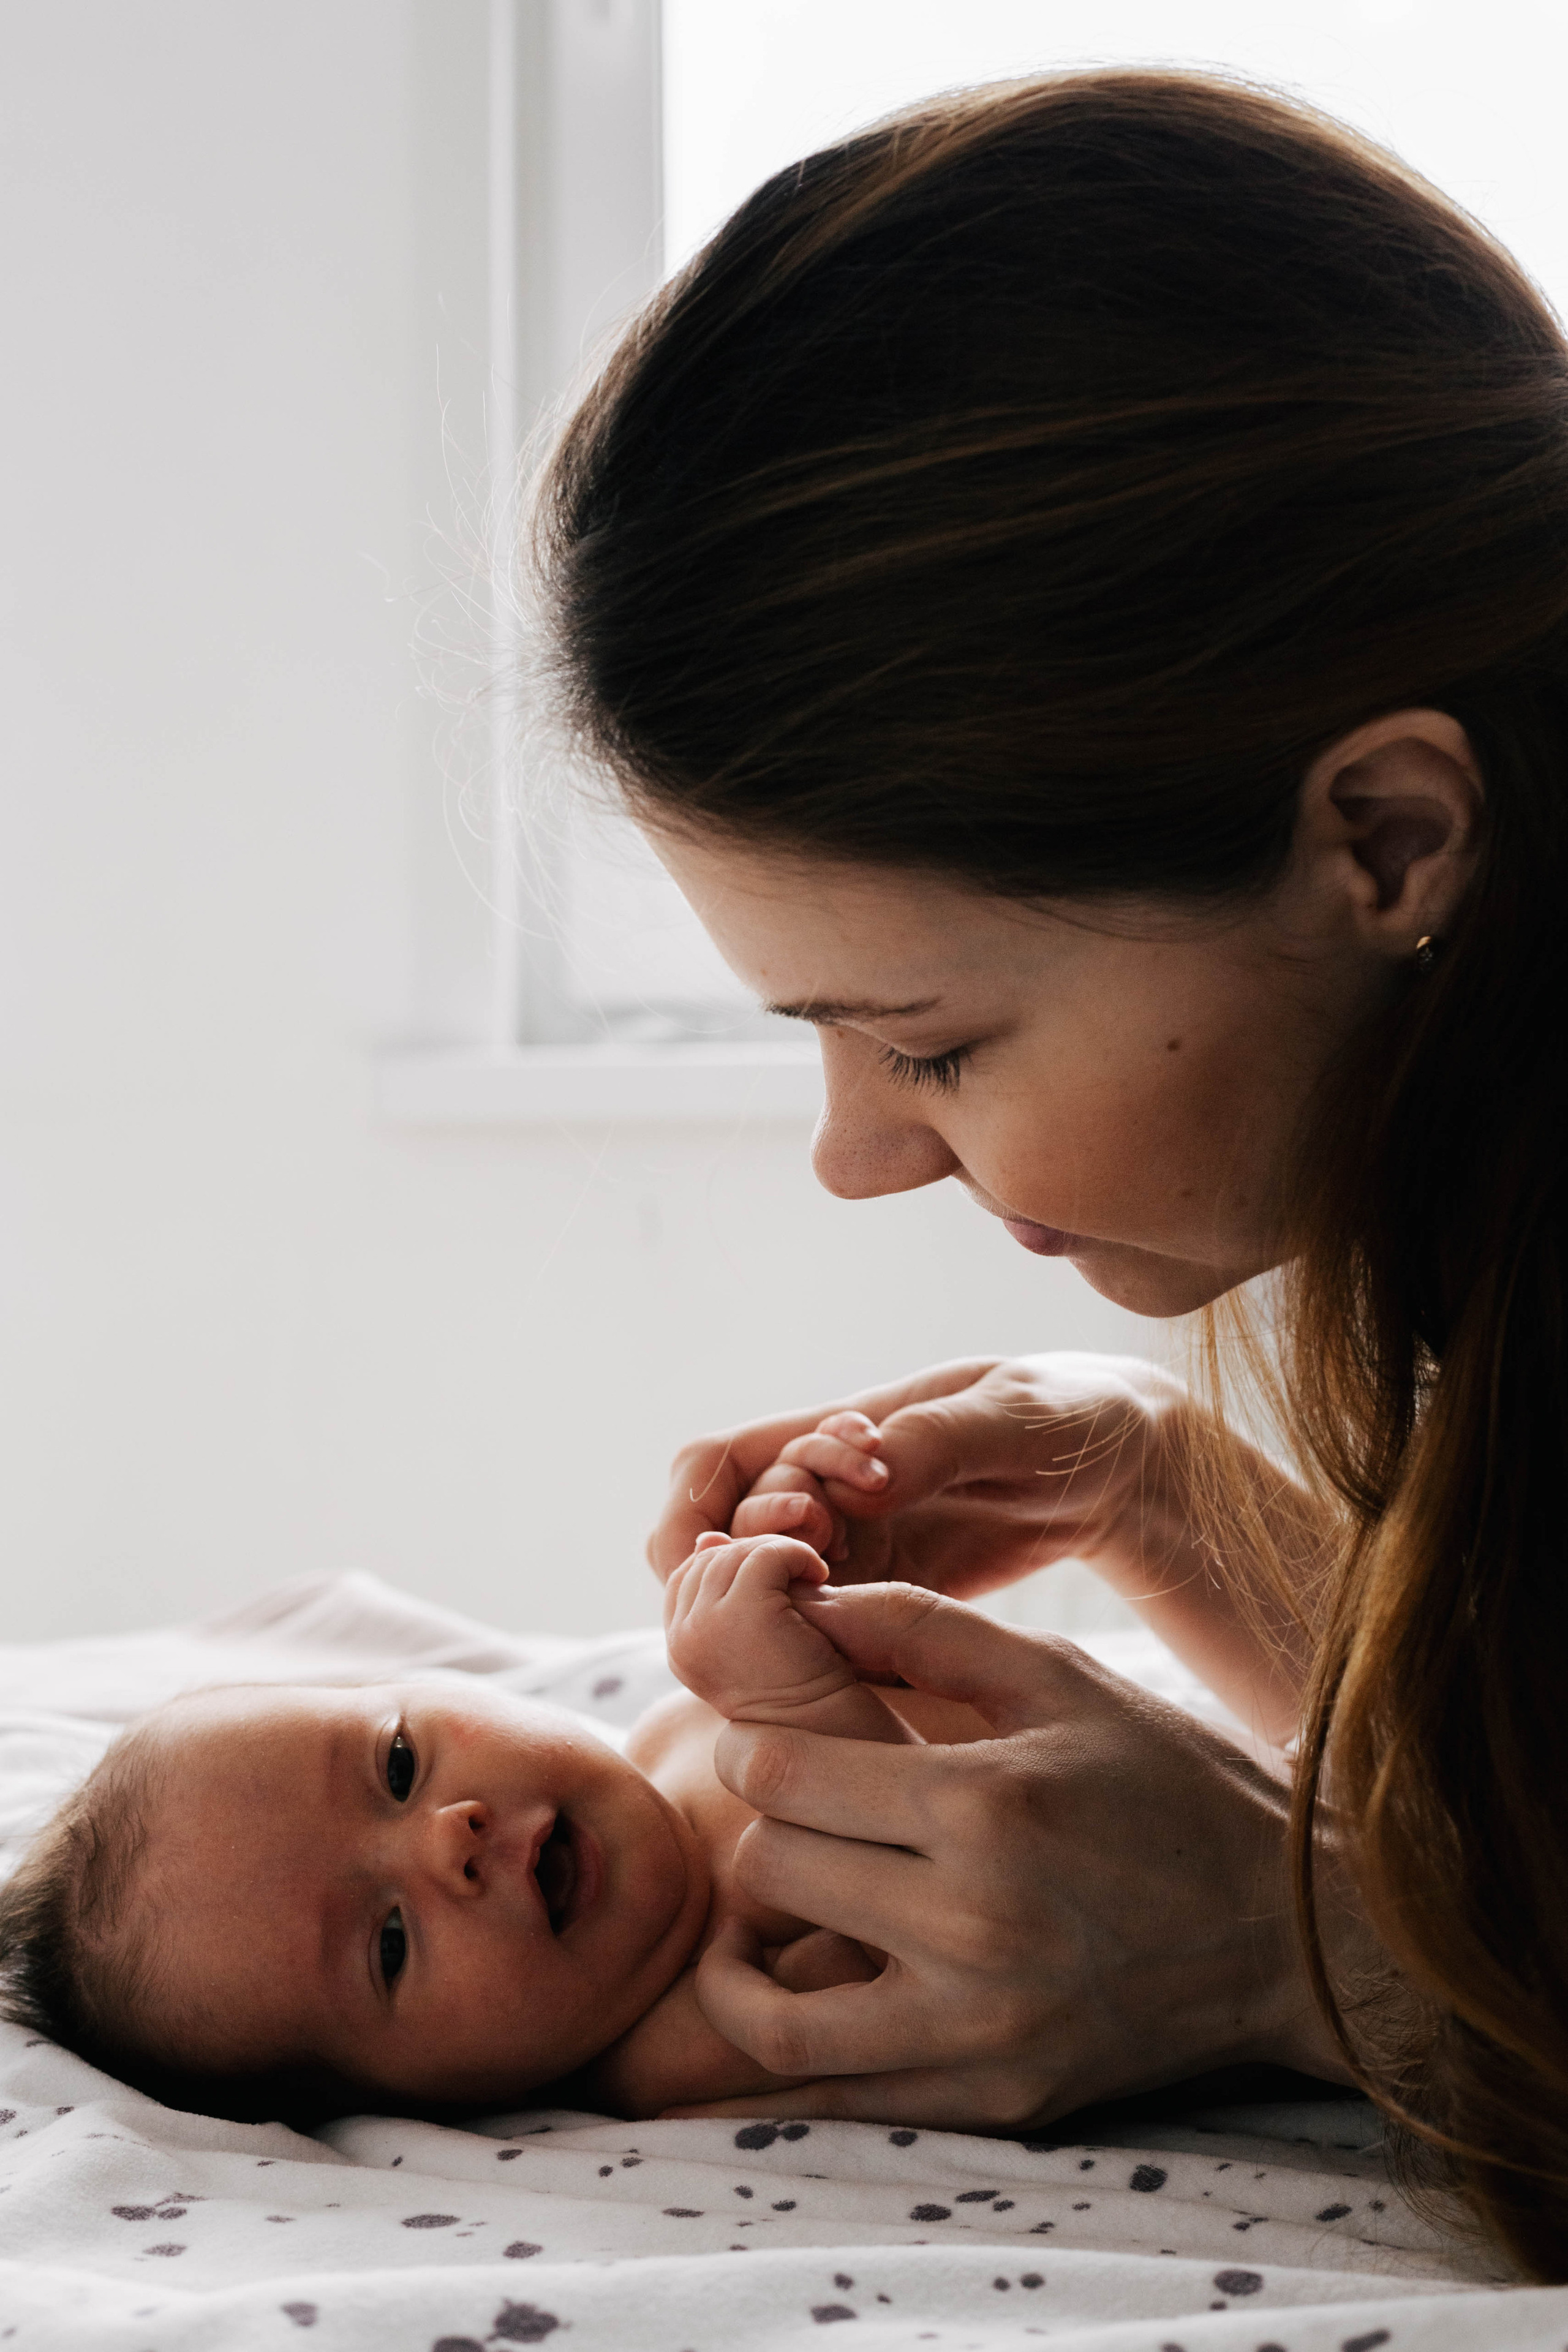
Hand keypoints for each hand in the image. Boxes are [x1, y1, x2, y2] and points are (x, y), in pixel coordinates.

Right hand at [649, 1354, 1178, 1598]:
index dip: (704, 1503)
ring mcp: (856, 1558)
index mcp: (837, 1429)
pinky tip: (889, 1650)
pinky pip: (824, 1644)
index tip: (792, 1520)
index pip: (712, 1465)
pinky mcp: (891, 1611)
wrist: (1129, 1471)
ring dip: (792, 1606)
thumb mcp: (1014, 1414)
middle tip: (832, 1541)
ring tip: (868, 1588)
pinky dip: (830, 1653)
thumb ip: (941, 1439)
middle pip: (721, 1543)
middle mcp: (828, 1496)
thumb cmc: (1072, 1416)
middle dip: (756, 1552)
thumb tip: (874, 1469)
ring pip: (764, 1602)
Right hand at [665, 1535, 915, 1745]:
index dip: (731, 1564)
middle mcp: (682, 1638)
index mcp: (678, 1646)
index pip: (688, 1574)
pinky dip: (796, 1554)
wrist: (828, 1725)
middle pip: (710, 1559)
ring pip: (737, 1553)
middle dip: (754, 1554)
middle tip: (796, 1572)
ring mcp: (706, 1626)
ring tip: (810, 1574)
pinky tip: (820, 1575)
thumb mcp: (751, 1633)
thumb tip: (707, 1537)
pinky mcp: (743, 1613)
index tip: (774, 1580)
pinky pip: (765, 1554)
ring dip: (779, 1552)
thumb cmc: (798, 1682)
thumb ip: (723, 1592)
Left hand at [683, 1584, 1353, 2126]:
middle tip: (779, 1821)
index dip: (747, 1747)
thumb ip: (921, 1628)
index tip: (760, 1743)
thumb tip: (803, 1600)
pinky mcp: (997, 2100)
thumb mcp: (1059, 1678)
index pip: (781, 1777)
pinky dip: (786, 2056)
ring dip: (740, 1959)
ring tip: (748, 1923)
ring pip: (775, 2012)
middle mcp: (975, 1925)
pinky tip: (781, 1999)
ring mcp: (984, 2029)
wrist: (1296, 1932)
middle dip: (758, 1834)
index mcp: (985, 1805)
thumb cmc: (1171, 1782)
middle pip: (772, 1874)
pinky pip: (841, 2096)